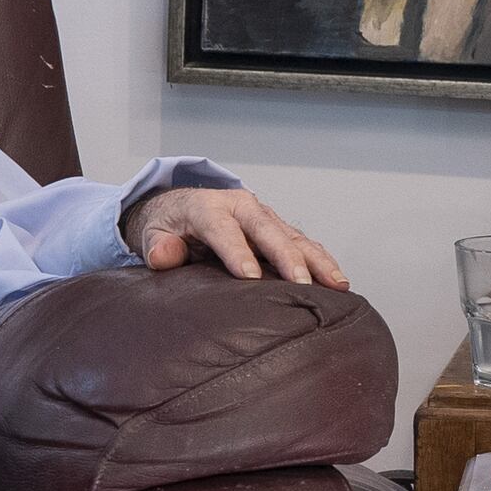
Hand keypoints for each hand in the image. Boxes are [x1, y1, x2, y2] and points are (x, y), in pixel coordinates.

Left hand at [125, 183, 346, 289]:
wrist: (181, 208)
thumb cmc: (169, 226)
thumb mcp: (153, 234)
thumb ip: (158, 246)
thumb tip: (163, 255)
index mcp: (208, 207)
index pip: (223, 228)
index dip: (236, 252)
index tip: (249, 277)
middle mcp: (241, 206)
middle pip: (267, 230)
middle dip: (286, 256)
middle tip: (301, 283)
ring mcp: (263, 216)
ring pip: (293, 236)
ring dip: (316, 260)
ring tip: (337, 284)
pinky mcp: (277, 228)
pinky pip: (303, 243)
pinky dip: (322, 260)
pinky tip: (338, 281)